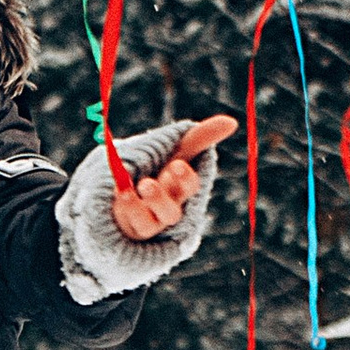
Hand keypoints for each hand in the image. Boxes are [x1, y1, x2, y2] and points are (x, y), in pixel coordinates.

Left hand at [108, 114, 237, 241]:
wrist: (131, 193)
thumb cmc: (159, 170)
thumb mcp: (177, 152)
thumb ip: (201, 137)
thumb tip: (233, 122)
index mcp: (179, 189)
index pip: (189, 187)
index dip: (185, 179)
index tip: (177, 165)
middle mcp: (166, 208)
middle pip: (170, 212)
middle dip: (160, 199)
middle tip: (146, 184)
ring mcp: (147, 221)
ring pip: (148, 224)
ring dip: (136, 208)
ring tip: (128, 189)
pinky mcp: (130, 227)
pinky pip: (128, 224)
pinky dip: (124, 208)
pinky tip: (117, 190)